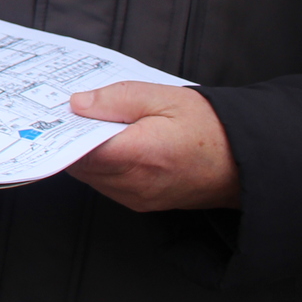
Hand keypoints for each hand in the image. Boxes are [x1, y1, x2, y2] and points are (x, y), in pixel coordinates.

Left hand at [67, 82, 240, 211]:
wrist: (245, 162)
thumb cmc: (210, 128)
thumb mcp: (163, 98)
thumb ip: (116, 99)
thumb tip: (78, 104)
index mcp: (139, 155)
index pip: (80, 150)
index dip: (64, 131)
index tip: (55, 114)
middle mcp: (135, 184)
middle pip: (81, 165)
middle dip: (72, 140)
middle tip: (71, 114)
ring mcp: (138, 197)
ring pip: (91, 177)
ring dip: (86, 155)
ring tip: (96, 127)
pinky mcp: (143, 204)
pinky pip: (107, 185)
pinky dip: (102, 166)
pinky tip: (113, 146)